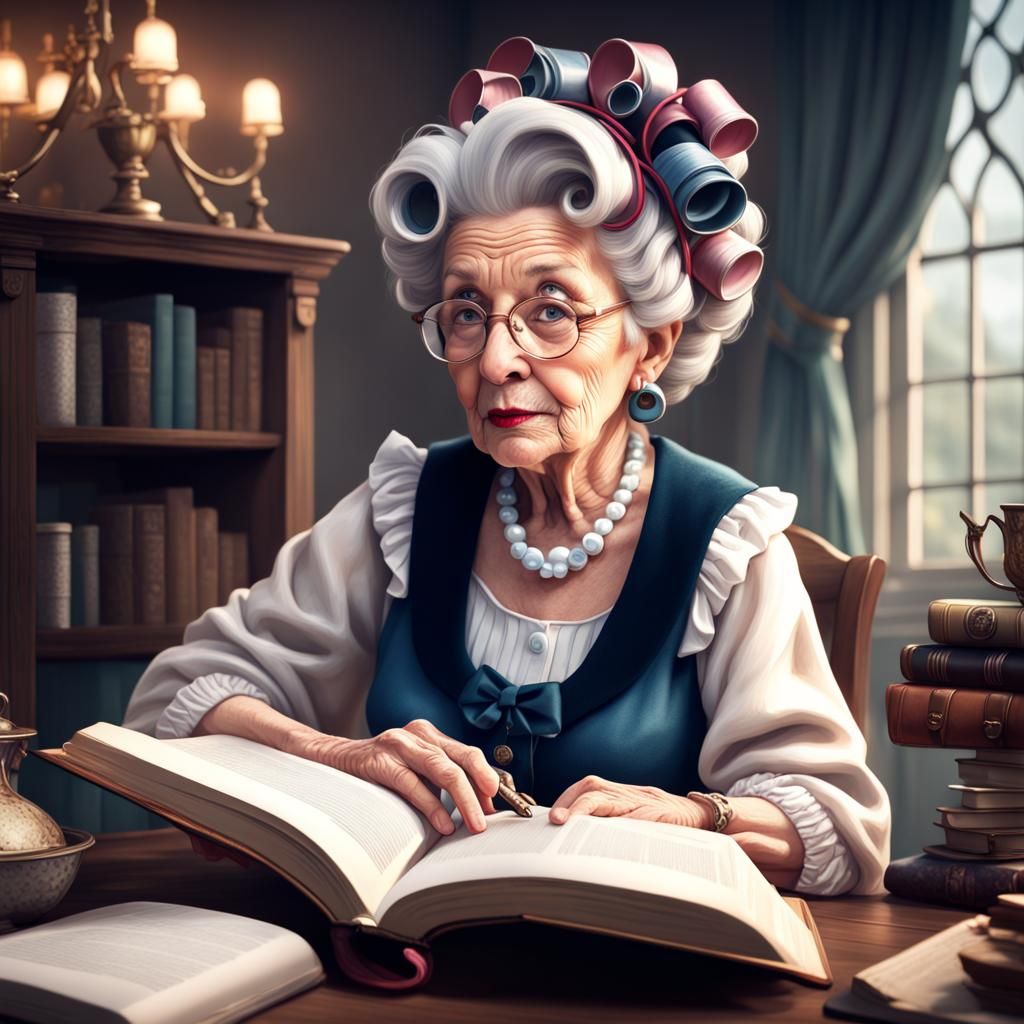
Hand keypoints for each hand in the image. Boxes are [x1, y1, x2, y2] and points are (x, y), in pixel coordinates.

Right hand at [296, 719, 498, 836]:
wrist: (332, 760)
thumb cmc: (379, 770)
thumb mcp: (415, 768)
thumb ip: (441, 779)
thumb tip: (478, 805)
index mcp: (431, 734)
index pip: (469, 754)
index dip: (488, 779)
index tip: (500, 805)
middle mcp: (419, 733)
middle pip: (464, 759)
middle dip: (483, 789)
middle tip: (492, 816)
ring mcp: (399, 744)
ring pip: (444, 770)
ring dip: (464, 801)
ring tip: (474, 824)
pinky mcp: (380, 761)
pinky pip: (413, 784)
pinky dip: (432, 807)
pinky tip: (442, 824)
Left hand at [548, 775, 713, 828]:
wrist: (700, 815)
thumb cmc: (661, 820)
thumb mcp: (633, 815)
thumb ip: (608, 819)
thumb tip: (575, 834)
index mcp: (619, 793)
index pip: (587, 786)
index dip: (567, 798)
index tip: (551, 817)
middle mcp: (628, 793)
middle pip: (594, 788)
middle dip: (572, 804)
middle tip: (556, 821)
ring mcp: (644, 802)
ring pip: (611, 799)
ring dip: (587, 810)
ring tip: (570, 824)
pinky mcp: (661, 815)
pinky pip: (638, 818)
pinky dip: (621, 826)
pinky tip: (608, 838)